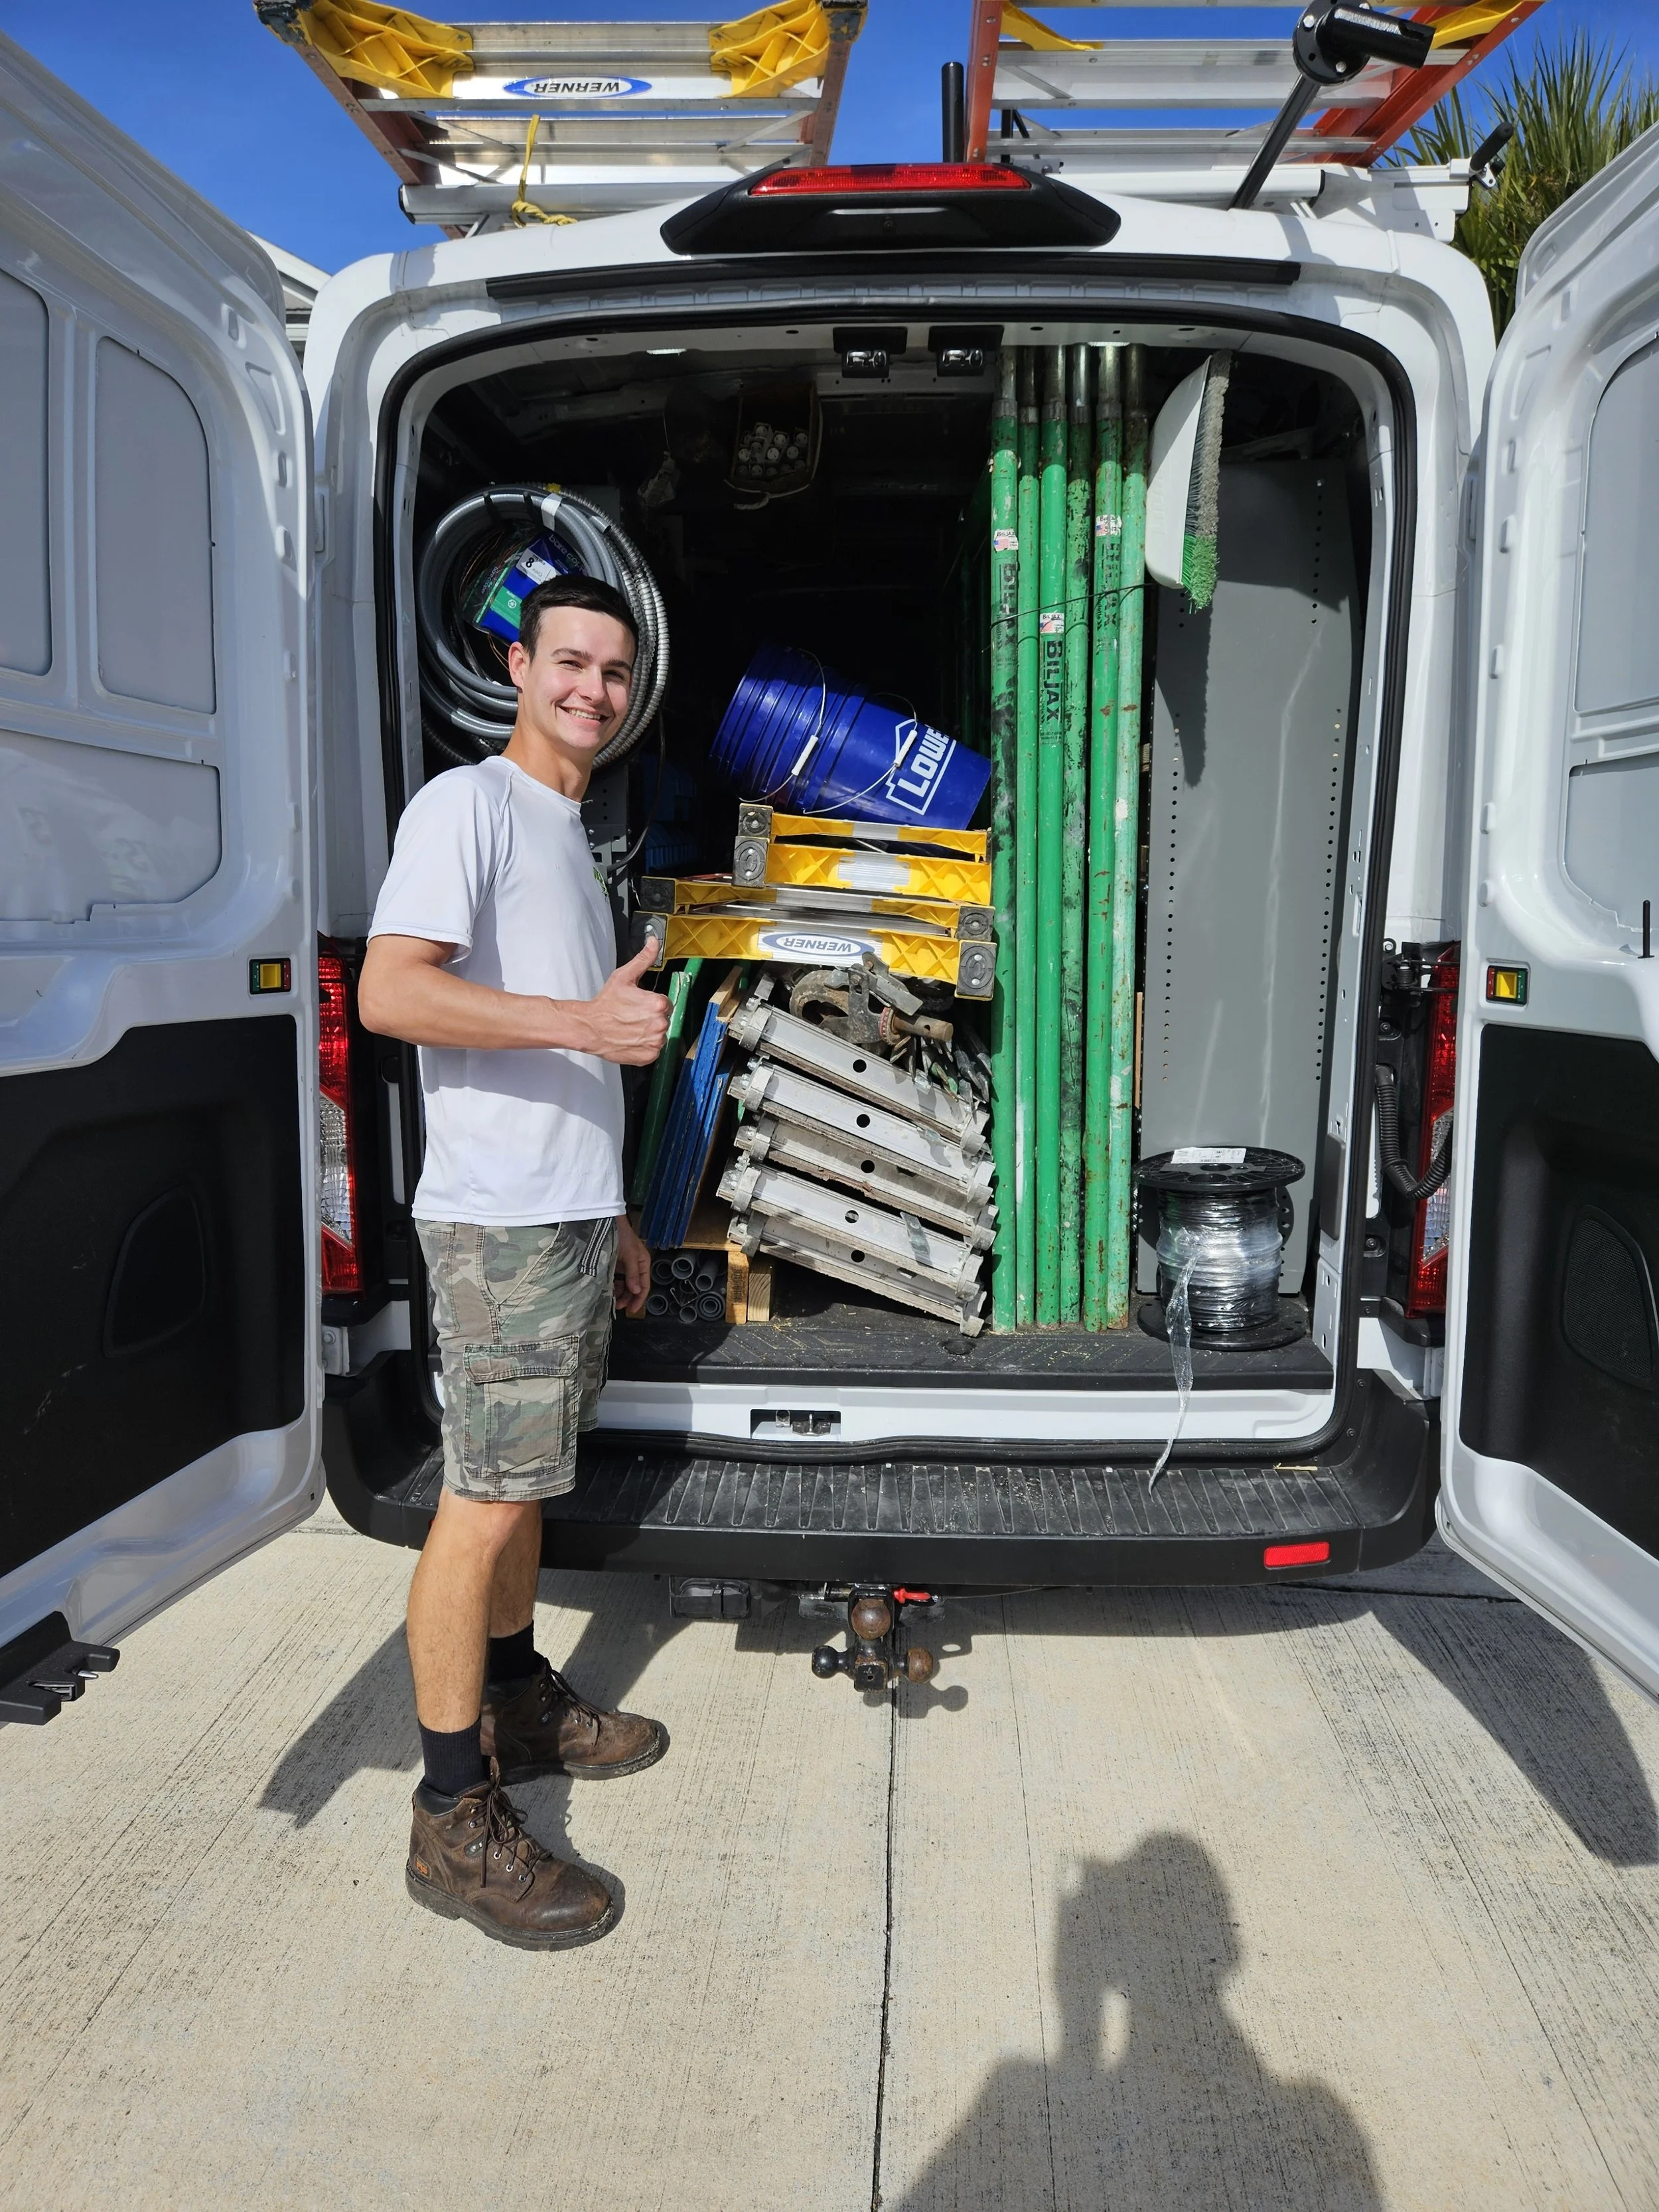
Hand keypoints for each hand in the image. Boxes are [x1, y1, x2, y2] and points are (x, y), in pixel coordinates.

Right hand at [565, 944, 671, 1064]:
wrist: (589, 1027)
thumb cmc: (605, 1004)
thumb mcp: (624, 976)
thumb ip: (644, 958)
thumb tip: (654, 942)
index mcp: (658, 1004)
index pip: (665, 1003)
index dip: (650, 1003)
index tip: (637, 1005)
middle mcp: (660, 1024)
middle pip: (663, 1019)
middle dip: (650, 1017)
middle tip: (631, 1016)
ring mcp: (655, 1042)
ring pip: (659, 1035)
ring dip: (648, 1032)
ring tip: (630, 1028)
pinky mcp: (649, 1055)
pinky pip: (653, 1050)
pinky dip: (644, 1046)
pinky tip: (631, 1039)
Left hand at [614, 1217, 651, 1316]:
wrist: (607, 1222)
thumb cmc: (621, 1236)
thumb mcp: (629, 1255)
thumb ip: (632, 1274)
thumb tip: (637, 1291)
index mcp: (643, 1263)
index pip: (644, 1285)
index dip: (639, 1299)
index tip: (631, 1310)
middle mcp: (635, 1266)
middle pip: (634, 1287)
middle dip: (627, 1298)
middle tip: (618, 1307)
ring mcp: (624, 1266)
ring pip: (624, 1284)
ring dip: (619, 1293)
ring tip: (611, 1300)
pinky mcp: (614, 1264)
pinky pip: (615, 1279)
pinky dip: (613, 1285)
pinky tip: (607, 1290)